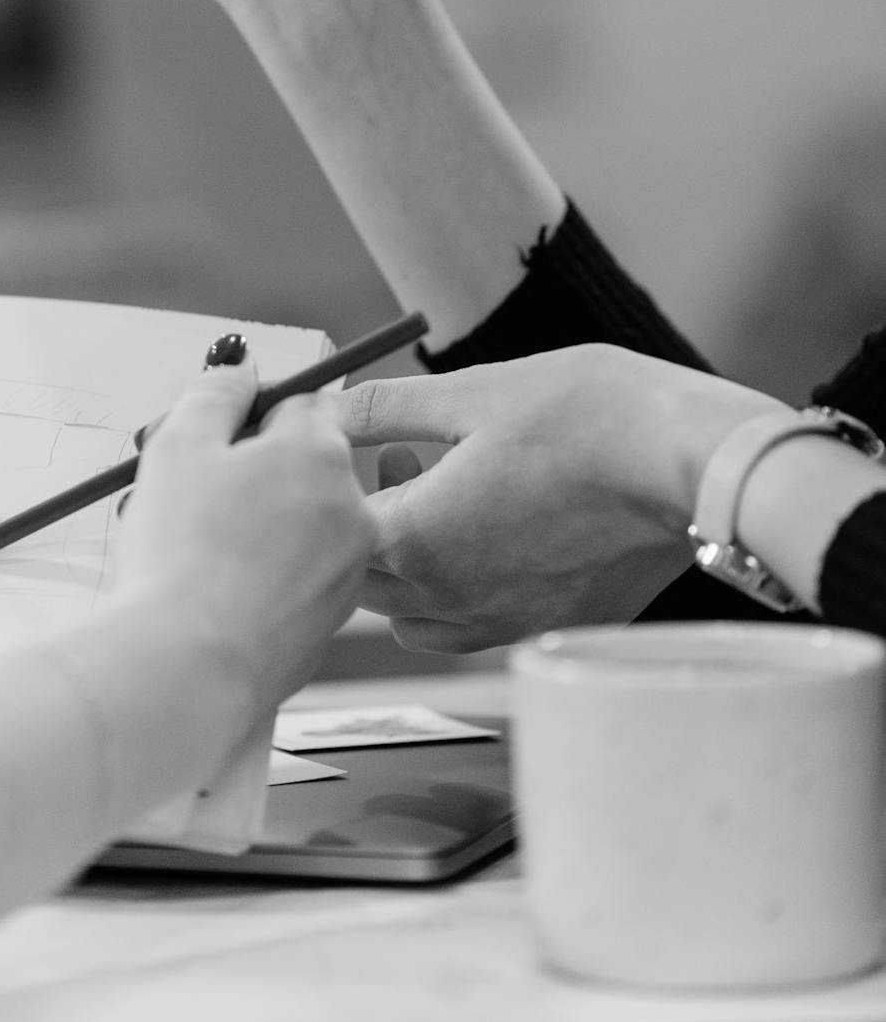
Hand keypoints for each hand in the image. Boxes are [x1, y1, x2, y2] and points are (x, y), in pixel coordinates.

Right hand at [116, 352, 374, 714]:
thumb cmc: (182, 553)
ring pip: (299, 524)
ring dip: (256, 524)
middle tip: (188, 493)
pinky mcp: (330, 623)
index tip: (214, 439)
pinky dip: (263, 576)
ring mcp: (347, 571)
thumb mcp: (180, 443)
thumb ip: (216, 391)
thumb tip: (239, 365)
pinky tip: (215, 590)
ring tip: (192, 546)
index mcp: (321, 453)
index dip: (250, 416)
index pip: (300, 403)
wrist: (189, 667)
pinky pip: (297, 578)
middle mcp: (352, 508)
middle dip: (249, 472)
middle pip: (303, 465)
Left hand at [339, 347, 783, 651]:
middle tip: (407, 459)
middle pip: (365, 582)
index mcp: (418, 538)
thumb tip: (332, 408)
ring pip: (416, 619)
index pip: (335, 528)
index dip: (336, 480)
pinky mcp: (551, 630)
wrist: (689, 466)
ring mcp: (503, 624)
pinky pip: (475, 627)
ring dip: (409, 569)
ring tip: (453, 501)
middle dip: (367, 524)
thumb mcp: (473, 391)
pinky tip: (503, 530)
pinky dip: (462, 590)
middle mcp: (451, 599)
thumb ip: (388, 406)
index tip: (362, 440)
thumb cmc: (589, 417)